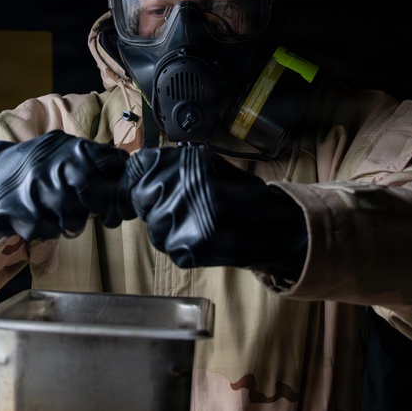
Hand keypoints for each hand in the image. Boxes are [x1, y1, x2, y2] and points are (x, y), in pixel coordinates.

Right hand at [0, 131, 133, 268]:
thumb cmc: (26, 165)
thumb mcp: (56, 148)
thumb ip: (88, 155)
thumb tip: (122, 164)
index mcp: (69, 147)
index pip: (112, 163)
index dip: (117, 180)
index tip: (114, 189)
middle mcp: (57, 168)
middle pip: (98, 198)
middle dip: (96, 207)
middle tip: (85, 206)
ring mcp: (42, 194)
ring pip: (77, 220)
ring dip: (70, 219)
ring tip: (52, 207)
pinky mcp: (27, 219)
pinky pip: (53, 232)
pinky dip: (48, 227)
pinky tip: (36, 214)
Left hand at [125, 144, 307, 278]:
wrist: (277, 228)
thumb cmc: (240, 195)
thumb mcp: (209, 166)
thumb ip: (172, 165)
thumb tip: (134, 166)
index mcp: (190, 161)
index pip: (140, 166)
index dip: (144, 179)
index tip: (155, 187)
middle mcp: (186, 186)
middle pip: (141, 199)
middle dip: (155, 206)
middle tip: (184, 210)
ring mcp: (188, 219)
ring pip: (154, 227)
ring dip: (170, 229)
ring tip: (198, 225)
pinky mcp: (191, 249)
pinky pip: (170, 248)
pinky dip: (183, 247)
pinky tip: (205, 239)